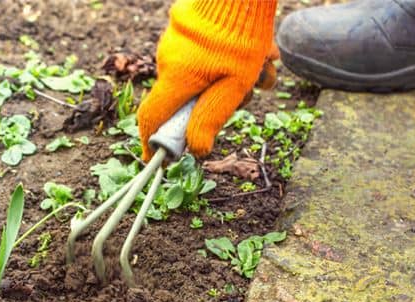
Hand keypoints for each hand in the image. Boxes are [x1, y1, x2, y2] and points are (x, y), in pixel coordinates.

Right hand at [138, 0, 277, 160]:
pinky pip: (204, 58)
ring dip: (233, 80)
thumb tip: (197, 150)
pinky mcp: (186, 30)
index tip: (153, 157)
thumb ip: (211, 118)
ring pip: (201, 77)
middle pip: (186, 99)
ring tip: (264, 67)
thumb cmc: (241, 36)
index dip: (150, 141)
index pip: (152, 117)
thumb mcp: (234, 85)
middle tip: (249, 94)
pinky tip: (258, 53)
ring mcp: (175, 43)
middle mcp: (169, 60)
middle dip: (217, 103)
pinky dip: (228, 62)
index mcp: (176, 78)